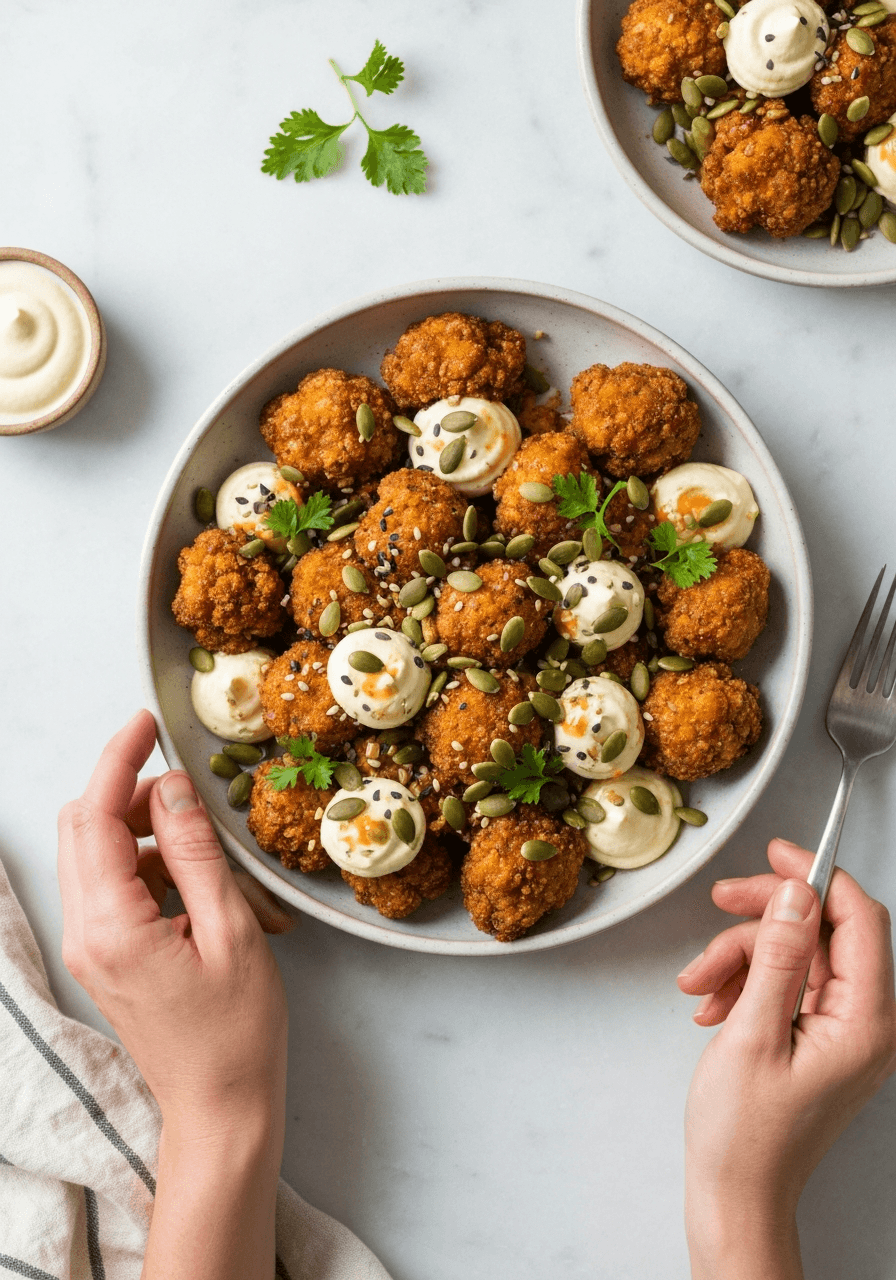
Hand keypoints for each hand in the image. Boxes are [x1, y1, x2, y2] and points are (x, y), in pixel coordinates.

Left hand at [58, 710, 288, 1134]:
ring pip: (95, 852)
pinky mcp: (101, 954)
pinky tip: (197, 890)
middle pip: (84, 827)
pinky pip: (111, 884)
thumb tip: (172, 786)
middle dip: (132, 795)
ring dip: (145, 832)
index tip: (145, 723)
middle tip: (191, 800)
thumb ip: (195, 853)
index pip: (95, 817)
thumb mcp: (231, 931)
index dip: (118, 760)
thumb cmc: (237, 1031)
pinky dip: (148, 865)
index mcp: (111, 927)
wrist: (219, 1105)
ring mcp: (87, 946)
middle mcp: (84, 934)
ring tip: (209, 860)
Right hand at [678, 839, 895, 1278]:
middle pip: (824, 929)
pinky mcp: (817, 1035)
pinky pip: (784, 981)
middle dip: (765, 915)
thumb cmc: (745, 1137)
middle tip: (721, 902)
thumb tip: (794, 896)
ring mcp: (842, 1029)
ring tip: (700, 984)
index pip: (860, 919)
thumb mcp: (750, 1033)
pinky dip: (743, 981)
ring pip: (795, 952)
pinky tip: (713, 1004)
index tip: (777, 853)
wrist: (735, 1195)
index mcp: (866, 1022)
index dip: (818, 876)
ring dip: (740, 955)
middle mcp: (865, 1022)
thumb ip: (776, 956)